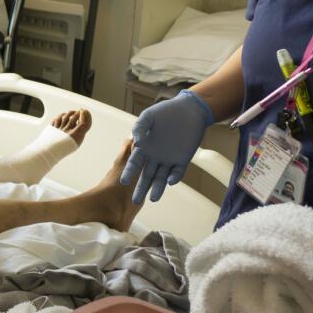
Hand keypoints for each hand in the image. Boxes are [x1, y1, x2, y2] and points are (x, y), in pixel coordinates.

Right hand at [120, 89, 212, 203]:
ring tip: (153, 199)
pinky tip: (170, 181)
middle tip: (135, 201)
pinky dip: (174, 177)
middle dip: (140, 188)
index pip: (134, 163)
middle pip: (146, 176)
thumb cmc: (166, 111)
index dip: (129, 172)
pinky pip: (177, 172)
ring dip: (158, 188)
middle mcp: (155, 156)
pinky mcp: (183, 160)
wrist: (189, 110)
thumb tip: (137, 143)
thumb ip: (140, 128)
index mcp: (145, 147)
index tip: (123, 181)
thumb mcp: (149, 116)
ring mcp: (169, 159)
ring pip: (161, 178)